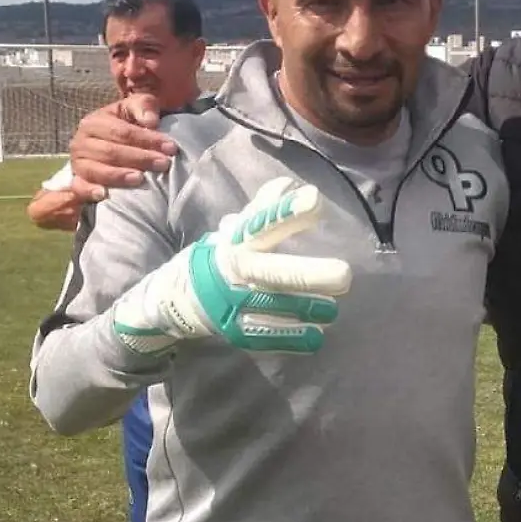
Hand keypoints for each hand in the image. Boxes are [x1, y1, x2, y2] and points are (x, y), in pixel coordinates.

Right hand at [68, 93, 177, 200]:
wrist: (108, 144)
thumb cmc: (126, 126)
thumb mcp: (135, 109)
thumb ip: (144, 106)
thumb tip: (151, 121)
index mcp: (95, 122)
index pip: (122, 131)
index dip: (147, 139)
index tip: (170, 148)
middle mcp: (81, 142)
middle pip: (111, 151)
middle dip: (139, 158)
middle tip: (163, 164)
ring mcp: (78, 163)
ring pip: (96, 170)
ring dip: (118, 176)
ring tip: (140, 179)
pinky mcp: (77, 181)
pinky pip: (79, 187)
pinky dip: (89, 191)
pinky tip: (103, 195)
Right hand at [111, 177, 352, 354]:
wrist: (175, 296)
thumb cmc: (220, 258)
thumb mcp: (236, 232)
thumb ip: (263, 211)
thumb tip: (287, 183)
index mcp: (237, 242)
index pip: (263, 223)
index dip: (286, 212)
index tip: (315, 200)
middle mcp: (234, 271)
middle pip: (271, 271)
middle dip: (307, 274)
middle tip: (345, 274)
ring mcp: (230, 302)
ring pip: (271, 306)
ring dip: (304, 308)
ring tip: (333, 310)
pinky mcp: (231, 329)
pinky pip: (262, 335)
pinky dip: (289, 338)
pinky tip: (315, 338)